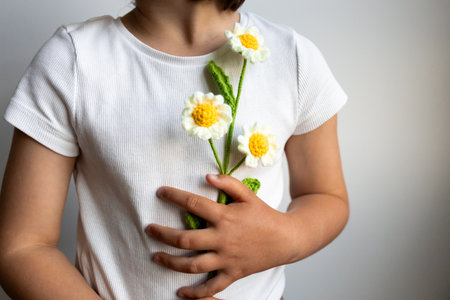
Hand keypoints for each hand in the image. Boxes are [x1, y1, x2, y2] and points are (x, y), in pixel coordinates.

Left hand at [145, 174, 294, 298]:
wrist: (286, 239)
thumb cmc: (265, 215)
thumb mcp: (248, 195)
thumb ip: (228, 184)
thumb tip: (207, 176)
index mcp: (225, 217)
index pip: (193, 204)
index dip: (174, 196)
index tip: (160, 192)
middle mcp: (222, 238)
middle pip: (185, 239)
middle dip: (163, 234)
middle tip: (149, 229)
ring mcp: (226, 258)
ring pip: (192, 264)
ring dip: (171, 262)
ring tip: (156, 256)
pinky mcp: (233, 273)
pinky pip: (212, 286)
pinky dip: (195, 292)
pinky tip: (180, 292)